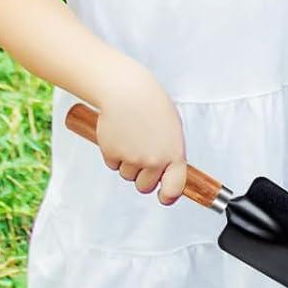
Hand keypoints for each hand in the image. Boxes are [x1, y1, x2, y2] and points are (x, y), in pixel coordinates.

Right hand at [93, 69, 187, 205]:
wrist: (128, 91)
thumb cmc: (151, 106)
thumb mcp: (170, 129)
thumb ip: (170, 152)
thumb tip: (167, 172)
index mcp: (174, 154)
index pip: (175, 188)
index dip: (168, 195)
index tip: (164, 197)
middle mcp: (154, 160)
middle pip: (144, 186)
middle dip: (142, 177)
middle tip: (141, 156)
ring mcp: (132, 159)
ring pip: (127, 175)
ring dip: (127, 163)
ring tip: (131, 137)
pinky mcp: (112, 153)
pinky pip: (112, 164)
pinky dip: (114, 153)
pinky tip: (119, 134)